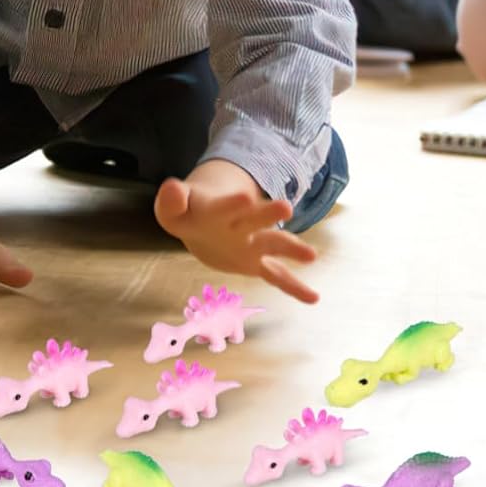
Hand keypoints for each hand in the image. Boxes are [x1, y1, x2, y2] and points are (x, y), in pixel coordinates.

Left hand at [154, 161, 318, 305]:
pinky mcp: (256, 263)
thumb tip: (171, 188)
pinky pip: (277, 276)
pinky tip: (313, 298)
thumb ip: (172, 201)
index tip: (246, 197)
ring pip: (273, 244)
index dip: (232, 203)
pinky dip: (294, 287)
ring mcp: (252, 243)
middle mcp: (240, 224)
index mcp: (218, 210)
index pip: (224, 206)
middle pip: (255, 219)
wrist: (204, 221)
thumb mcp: (173, 210)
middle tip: (286, 208)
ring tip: (311, 256)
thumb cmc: (189, 213)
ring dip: (290, 249)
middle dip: (267, 214)